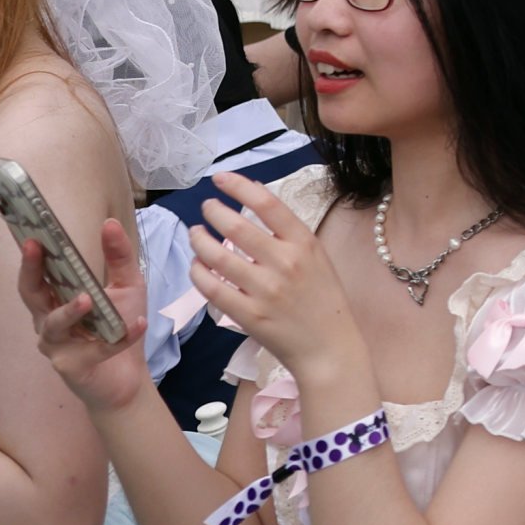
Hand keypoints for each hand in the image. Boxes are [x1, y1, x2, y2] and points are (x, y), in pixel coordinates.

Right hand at [23, 215, 160, 415]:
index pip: (36, 275)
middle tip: (36, 249)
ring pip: (56, 325)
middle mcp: (48, 322)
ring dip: (71, 311)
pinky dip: (120, 337)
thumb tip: (109, 223)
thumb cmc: (118, 324)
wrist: (128, 375)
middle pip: (31, 295)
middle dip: (31, 271)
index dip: (30, 256)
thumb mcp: (126, 285)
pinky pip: (96, 350)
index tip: (30, 233)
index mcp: (55, 300)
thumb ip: (118, 257)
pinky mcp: (74, 367)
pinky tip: (139, 324)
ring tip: (88, 298)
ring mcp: (57, 346)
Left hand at [191, 174, 363, 382]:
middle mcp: (285, 263)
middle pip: (237, 226)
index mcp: (305, 243)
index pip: (267, 204)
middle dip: (213, 211)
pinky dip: (198, 273)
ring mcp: (265, 290)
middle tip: (206, 208)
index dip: (239, 186)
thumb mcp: (317, 257)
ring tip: (195, 234)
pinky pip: (212, 288)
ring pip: (218, 256)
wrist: (329, 347)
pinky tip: (196, 266)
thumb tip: (255, 203)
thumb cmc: (323, 299)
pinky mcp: (248, 315)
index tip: (220, 178)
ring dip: (199, 240)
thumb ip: (288, 234)